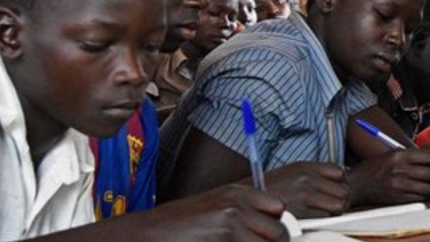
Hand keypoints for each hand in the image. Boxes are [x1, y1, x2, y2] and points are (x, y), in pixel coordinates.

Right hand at [143, 182, 289, 240]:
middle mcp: (237, 206)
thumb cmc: (181, 225)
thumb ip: (245, 214)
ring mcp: (230, 226)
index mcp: (238, 193)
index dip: (275, 226)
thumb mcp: (216, 208)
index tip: (268, 236)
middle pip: (279, 232)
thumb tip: (275, 229)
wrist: (150, 233)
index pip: (279, 207)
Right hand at [260, 162, 347, 217]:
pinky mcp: (302, 215)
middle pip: (343, 192)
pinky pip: (325, 221)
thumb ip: (314, 173)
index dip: (338, 185)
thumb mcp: (289, 174)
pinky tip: (308, 223)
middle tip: (324, 209)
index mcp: (304, 167)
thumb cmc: (265, 193)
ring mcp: (305, 197)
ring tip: (315, 217)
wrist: (240, 207)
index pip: (340, 173)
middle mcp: (307, 179)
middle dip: (338, 202)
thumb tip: (346, 171)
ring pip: (338, 208)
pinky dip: (319, 224)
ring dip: (331, 214)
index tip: (330, 193)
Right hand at [347, 147, 429, 204]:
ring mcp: (398, 185)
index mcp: (399, 155)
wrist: (356, 185)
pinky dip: (425, 196)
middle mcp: (399, 169)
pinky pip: (419, 198)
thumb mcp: (390, 154)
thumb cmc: (375, 168)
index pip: (428, 157)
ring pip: (428, 188)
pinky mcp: (397, 198)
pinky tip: (425, 193)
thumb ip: (410, 156)